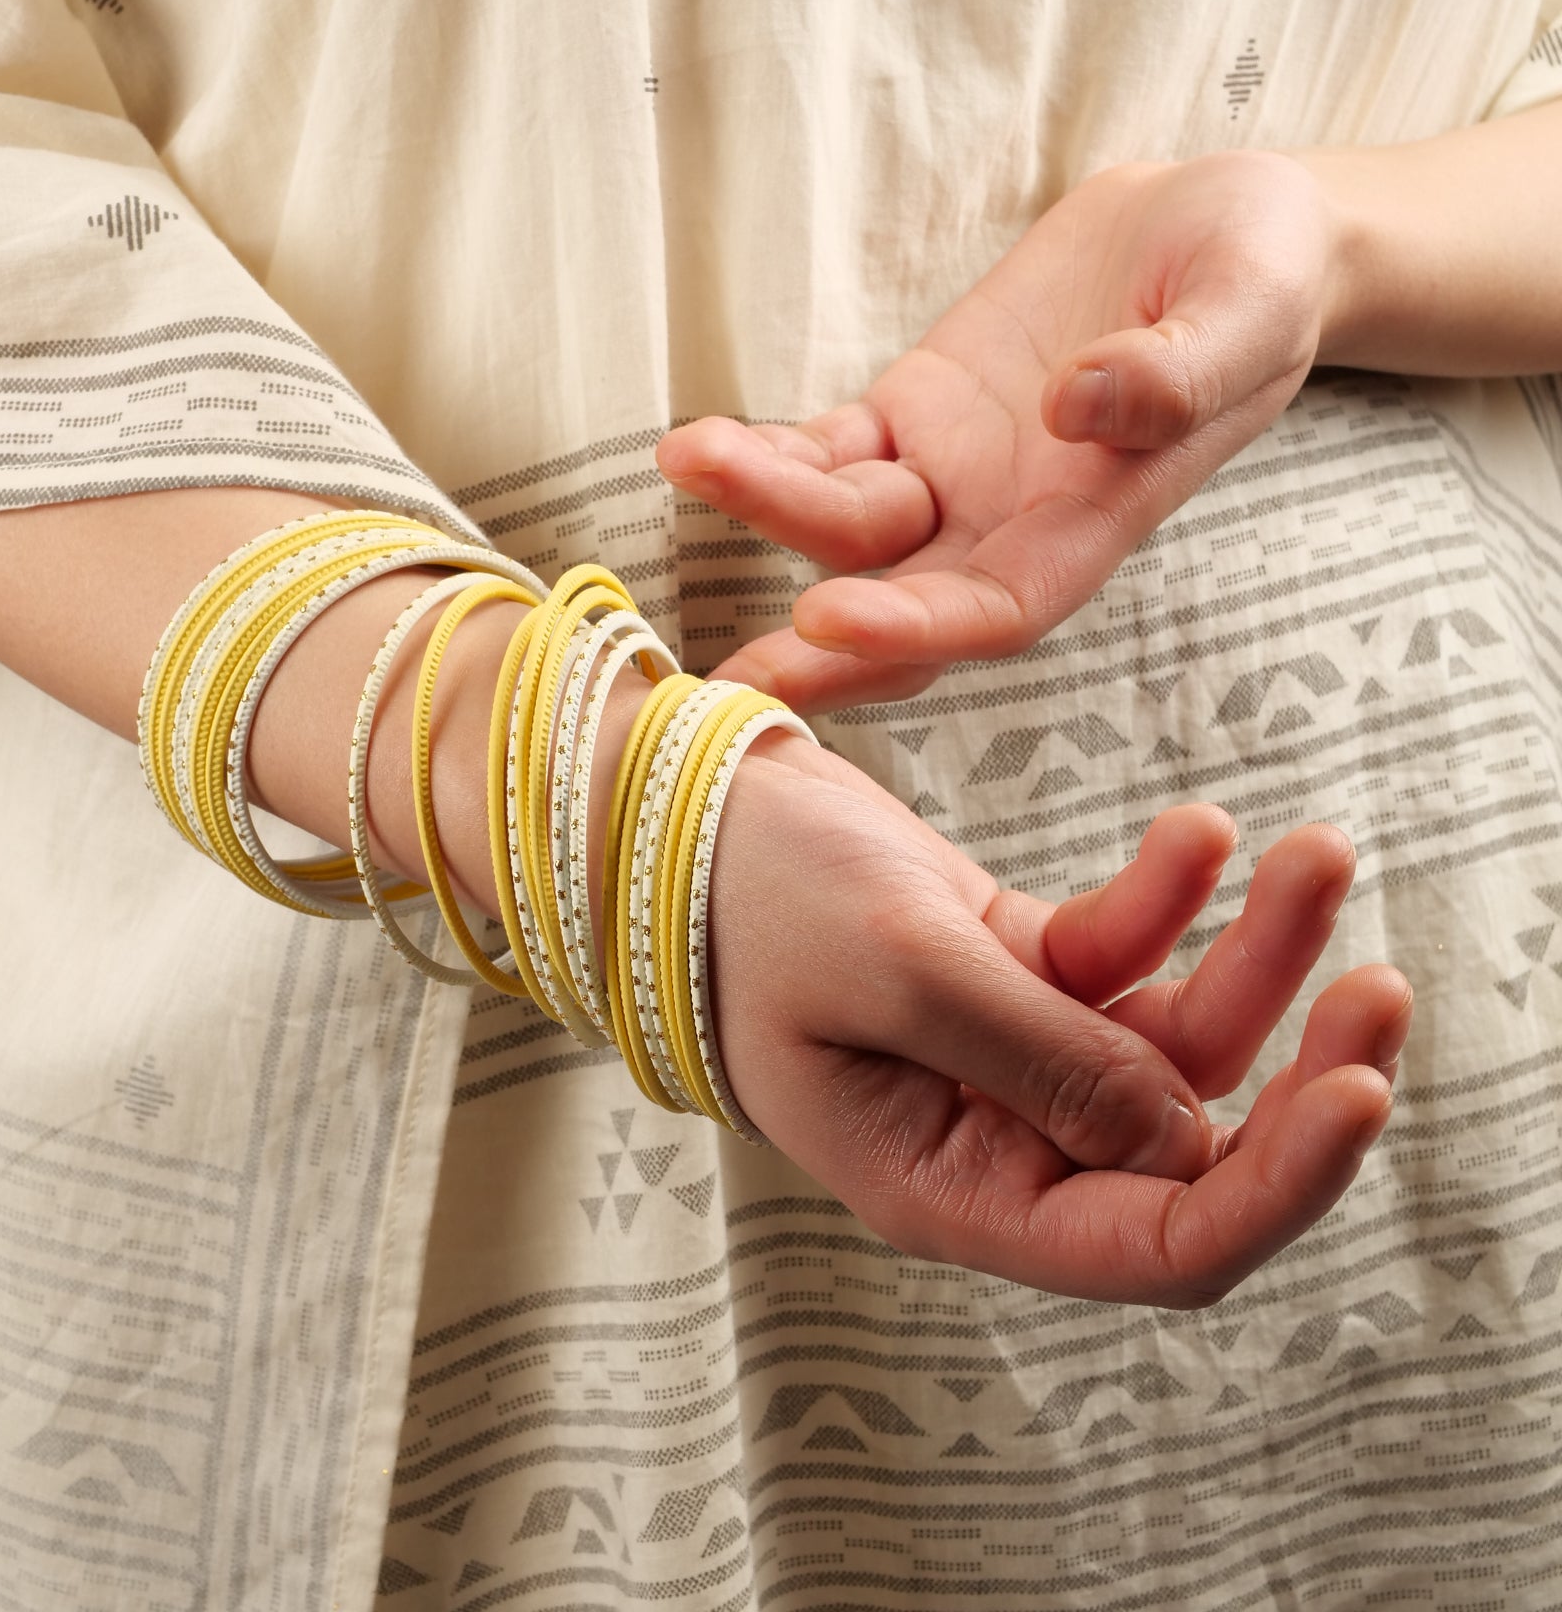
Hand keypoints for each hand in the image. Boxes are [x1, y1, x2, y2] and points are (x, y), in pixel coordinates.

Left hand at [657, 151, 1334, 709]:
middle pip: (900, 606)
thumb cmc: (1260, 271)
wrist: (1217, 226)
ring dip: (766, 504)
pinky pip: (827, 449)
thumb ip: (1179, 370)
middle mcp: (1012, 520)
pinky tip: (704, 446)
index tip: (826, 618)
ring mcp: (953, 471)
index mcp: (1096, 521)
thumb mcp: (1248, 304)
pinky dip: (768, 454)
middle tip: (721, 680)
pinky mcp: (912, 410)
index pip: (998, 609)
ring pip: (845, 523)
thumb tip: (1079, 404)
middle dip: (813, 646)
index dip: (912, 624)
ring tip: (689, 458)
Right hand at [709, 741, 1406, 1305]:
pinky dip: (1167, 897)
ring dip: (1254, 954)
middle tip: (1378, 987)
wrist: (674, 808)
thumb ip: (1045, 1058)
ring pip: (1174, 1038)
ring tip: (1307, 849)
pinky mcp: (1012, 972)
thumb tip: (1190, 1142)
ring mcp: (1007, 1055)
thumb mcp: (899, 967)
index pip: (1146, 1244)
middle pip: (1186, 1148)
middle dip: (1296, 1070)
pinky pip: (1122, 955)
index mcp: (948, 1187)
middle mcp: (991, 1140)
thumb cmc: (748, 896)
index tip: (1359, 1091)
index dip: (1270, 1192)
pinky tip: (1199, 831)